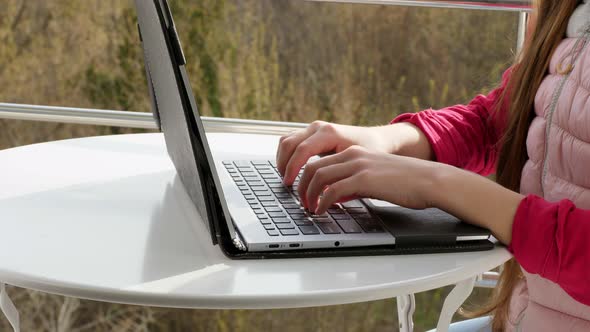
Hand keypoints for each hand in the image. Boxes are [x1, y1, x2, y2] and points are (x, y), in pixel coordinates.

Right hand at [276, 121, 389, 184]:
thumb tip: (322, 194)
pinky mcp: (311, 133)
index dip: (292, 168)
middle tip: (286, 184)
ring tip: (287, 178)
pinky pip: (290, 141)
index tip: (289, 183)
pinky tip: (290, 170)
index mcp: (329, 133)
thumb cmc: (370, 151)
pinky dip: (286, 155)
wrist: (376, 139)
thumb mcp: (356, 164)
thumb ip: (339, 176)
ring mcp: (313, 128)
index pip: (302, 149)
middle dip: (284, 165)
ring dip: (282, 160)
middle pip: (289, 143)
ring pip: (286, 140)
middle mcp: (318, 128)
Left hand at [297, 145, 437, 213]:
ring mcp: (358, 165)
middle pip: (313, 167)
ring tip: (310, 208)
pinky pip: (333, 189)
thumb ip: (353, 185)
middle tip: (301, 202)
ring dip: (309, 194)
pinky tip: (323, 210)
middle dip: (301, 186)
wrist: (430, 180)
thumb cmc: (406, 183)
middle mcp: (353, 156)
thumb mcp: (373, 180)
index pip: (319, 162)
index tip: (303, 193)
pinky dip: (323, 201)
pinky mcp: (364, 179)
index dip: (305, 179)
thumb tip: (336, 197)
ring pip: (318, 176)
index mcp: (355, 153)